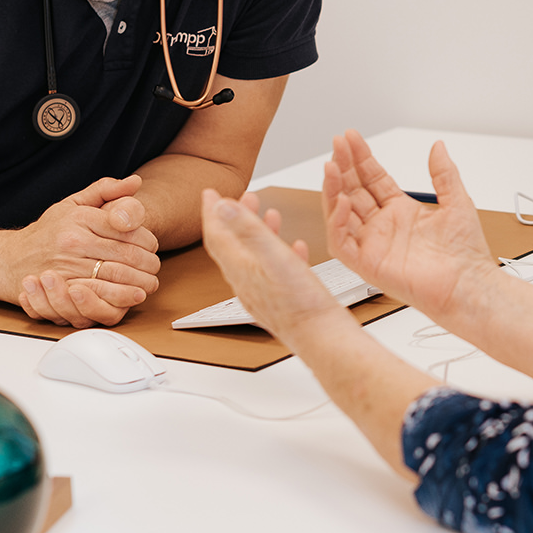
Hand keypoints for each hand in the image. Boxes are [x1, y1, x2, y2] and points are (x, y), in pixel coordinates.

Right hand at [11, 175, 160, 326]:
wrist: (11, 259)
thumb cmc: (48, 231)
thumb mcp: (74, 203)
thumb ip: (106, 190)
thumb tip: (135, 182)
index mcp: (80, 218)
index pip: (127, 228)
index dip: (147, 239)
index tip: (152, 245)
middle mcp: (73, 242)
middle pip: (126, 254)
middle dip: (148, 263)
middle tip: (155, 267)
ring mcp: (68, 268)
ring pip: (117, 276)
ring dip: (140, 282)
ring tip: (148, 282)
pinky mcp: (65, 291)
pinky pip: (101, 296)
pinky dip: (121, 297)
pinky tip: (132, 295)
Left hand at [200, 189, 344, 339]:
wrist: (322, 340)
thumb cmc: (301, 304)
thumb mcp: (274, 257)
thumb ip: (248, 230)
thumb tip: (222, 207)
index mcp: (241, 270)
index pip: (216, 236)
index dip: (212, 211)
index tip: (210, 192)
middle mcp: (247, 283)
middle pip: (233, 244)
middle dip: (236, 217)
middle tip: (242, 197)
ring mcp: (263, 294)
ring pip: (254, 257)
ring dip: (258, 233)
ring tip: (268, 214)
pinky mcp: (281, 302)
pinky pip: (275, 272)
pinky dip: (280, 254)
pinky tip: (295, 248)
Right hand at [322, 130, 496, 322]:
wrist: (468, 284)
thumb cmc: (465, 253)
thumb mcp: (457, 201)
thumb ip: (444, 173)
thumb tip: (437, 147)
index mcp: (401, 211)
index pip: (372, 179)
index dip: (360, 158)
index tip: (350, 138)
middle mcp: (383, 227)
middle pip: (353, 191)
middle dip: (343, 166)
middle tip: (337, 143)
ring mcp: (373, 245)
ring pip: (341, 213)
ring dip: (333, 189)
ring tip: (332, 166)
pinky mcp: (367, 265)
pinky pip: (341, 242)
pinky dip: (337, 222)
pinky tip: (341, 201)